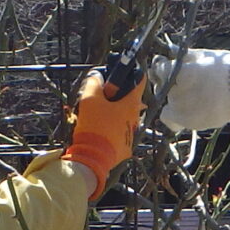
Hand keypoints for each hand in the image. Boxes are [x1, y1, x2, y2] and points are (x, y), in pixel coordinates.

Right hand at [62, 70, 143, 196]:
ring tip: (95, 116)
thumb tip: (97, 77)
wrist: (93, 157)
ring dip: (112, 113)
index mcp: (131, 104)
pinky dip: (110, 129)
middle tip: (99, 97)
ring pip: (123, 117)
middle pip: (128, 100)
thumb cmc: (94, 125)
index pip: (139, 80)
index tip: (118, 73)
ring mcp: (131, 133)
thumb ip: (93, 83)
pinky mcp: (125, 146)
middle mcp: (136, 118)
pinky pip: (118, 132)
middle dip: (114, 96)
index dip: (129, 73)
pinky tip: (97, 131)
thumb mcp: (89, 98)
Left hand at [154, 49, 229, 131]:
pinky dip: (174, 115)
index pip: (161, 68)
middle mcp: (181, 90)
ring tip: (195, 94)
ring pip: (167, 100)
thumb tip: (171, 49)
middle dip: (167, 81)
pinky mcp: (191, 121)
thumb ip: (188, 55)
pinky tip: (184, 110)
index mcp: (186, 71)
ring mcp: (185, 108)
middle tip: (184, 81)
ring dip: (175, 96)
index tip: (170, 67)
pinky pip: (170, 119)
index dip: (163, 67)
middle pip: (161, 84)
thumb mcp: (211, 56)